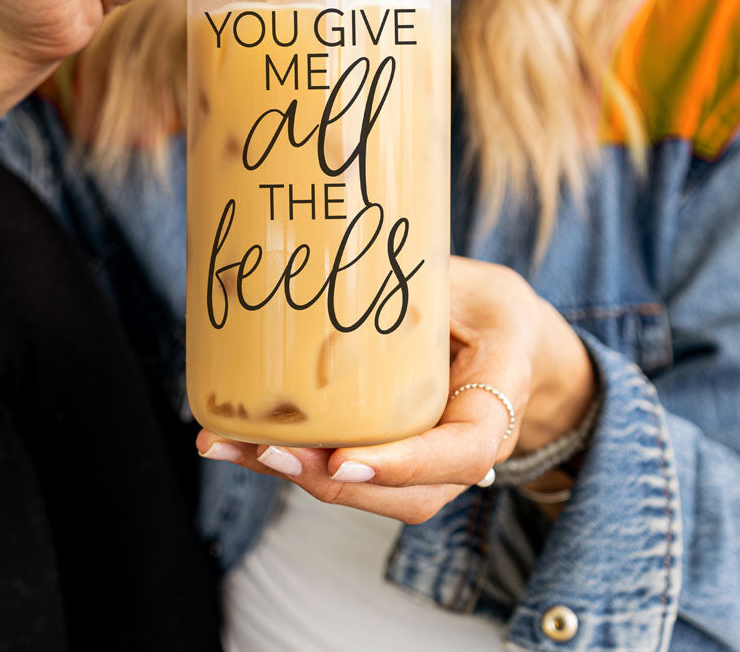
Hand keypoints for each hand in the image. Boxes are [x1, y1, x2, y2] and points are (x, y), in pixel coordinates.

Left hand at [196, 256, 596, 523]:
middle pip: (404, 493)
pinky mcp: (391, 453)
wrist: (511, 348)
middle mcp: (463, 450)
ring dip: (294, 474)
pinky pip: (346, 468)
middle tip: (266, 450)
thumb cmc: (493, 312)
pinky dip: (292, 459)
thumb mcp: (475, 287)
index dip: (405, 465)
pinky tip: (236, 439)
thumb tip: (334, 246)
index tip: (344, 458)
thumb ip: (426, 280)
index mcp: (496, 406)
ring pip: (367, 491)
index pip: (464, 453)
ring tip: (227, 446)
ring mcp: (427, 462)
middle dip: (327, 478)